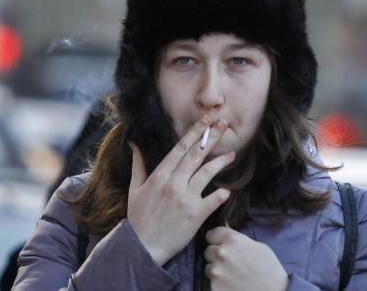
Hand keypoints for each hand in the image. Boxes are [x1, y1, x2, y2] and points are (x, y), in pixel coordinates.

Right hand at [127, 115, 234, 265]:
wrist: (142, 247)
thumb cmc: (138, 218)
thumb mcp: (135, 189)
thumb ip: (138, 165)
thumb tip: (134, 144)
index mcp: (159, 175)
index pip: (181, 148)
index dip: (196, 132)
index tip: (207, 120)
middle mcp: (173, 184)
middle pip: (196, 155)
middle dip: (212, 137)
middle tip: (224, 124)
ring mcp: (185, 199)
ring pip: (207, 173)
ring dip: (220, 161)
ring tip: (232, 154)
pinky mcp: (196, 215)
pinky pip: (213, 200)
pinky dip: (222, 194)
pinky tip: (228, 190)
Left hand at [204, 226, 287, 290]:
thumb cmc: (269, 268)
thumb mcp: (258, 246)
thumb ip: (238, 239)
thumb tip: (226, 229)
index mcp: (232, 240)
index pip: (212, 234)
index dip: (216, 240)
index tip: (219, 244)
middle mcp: (222, 253)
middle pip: (208, 251)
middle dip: (216, 255)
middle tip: (228, 262)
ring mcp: (216, 270)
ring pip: (208, 267)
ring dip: (216, 269)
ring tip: (231, 274)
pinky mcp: (215, 286)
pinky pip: (212, 281)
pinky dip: (219, 283)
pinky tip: (231, 284)